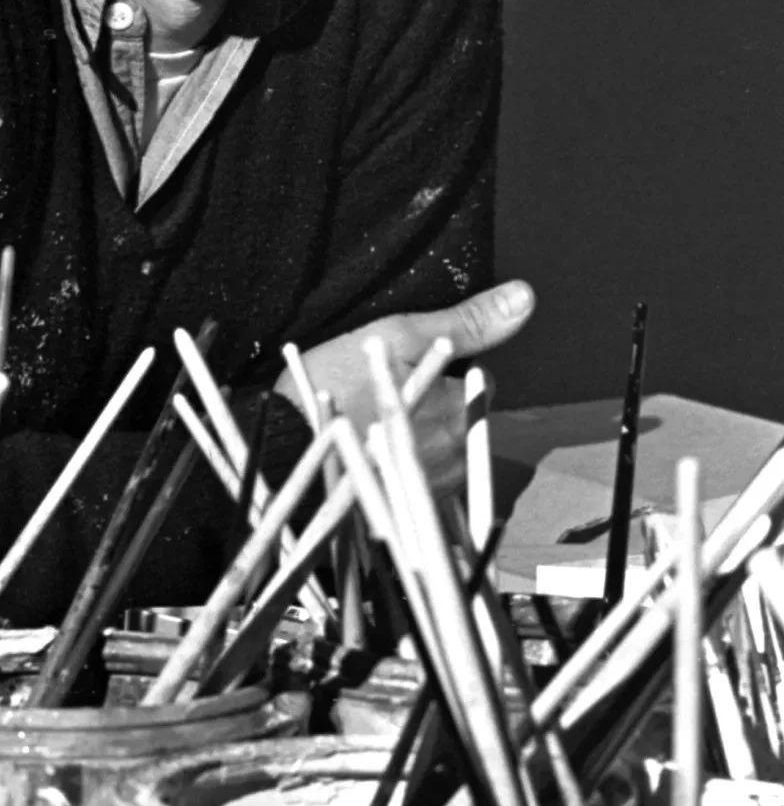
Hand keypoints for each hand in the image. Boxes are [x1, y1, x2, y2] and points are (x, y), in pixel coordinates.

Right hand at [273, 280, 535, 495]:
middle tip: (389, 391)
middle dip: (437, 404)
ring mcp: (434, 489)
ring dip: (421, 434)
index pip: (480, 383)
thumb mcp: (400, 335)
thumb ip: (466, 322)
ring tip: (374, 419)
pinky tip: (371, 452)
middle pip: (464, 419)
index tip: (410, 367)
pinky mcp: (407, 508)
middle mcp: (459, 457)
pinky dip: (403, 465)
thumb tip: (523, 297)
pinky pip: (421, 480)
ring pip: (444, 450)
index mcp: (463, 412)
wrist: (282, 444)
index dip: (447, 370)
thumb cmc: (337, 383)